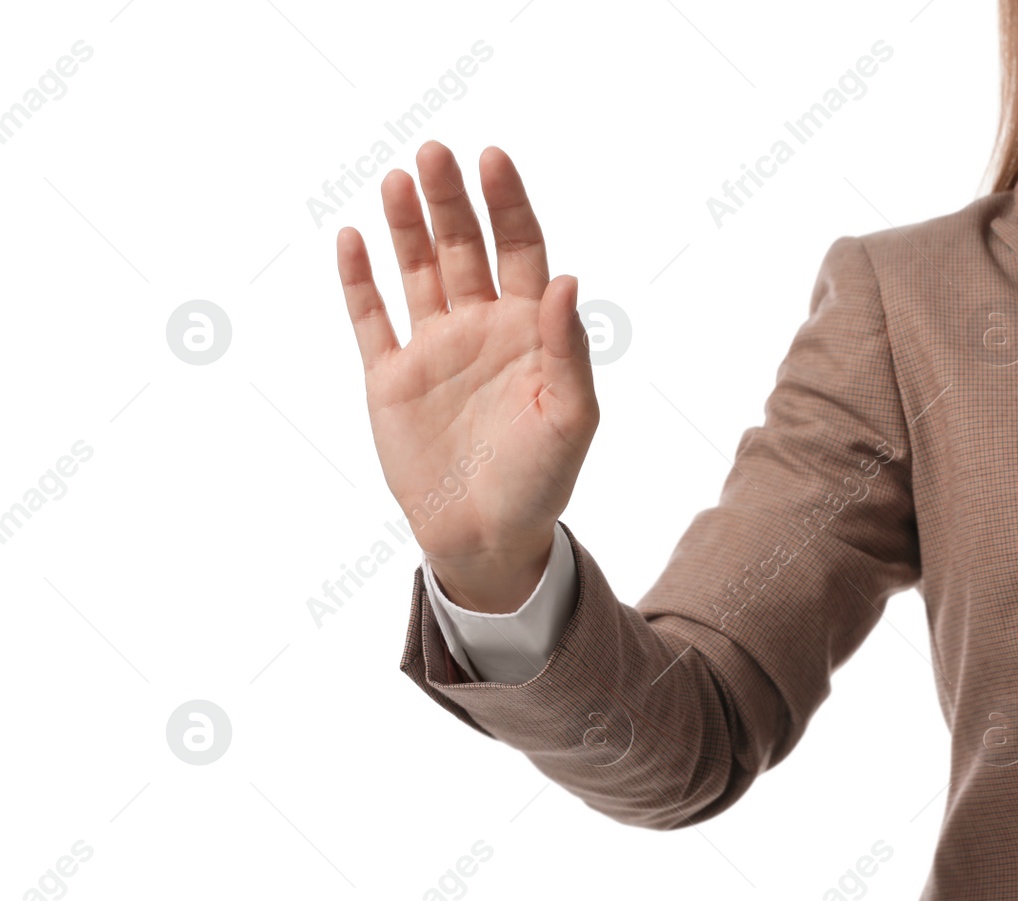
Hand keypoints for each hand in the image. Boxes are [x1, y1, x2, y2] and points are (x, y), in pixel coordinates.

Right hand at [336, 141, 597, 612]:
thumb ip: (569, 350)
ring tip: (399, 178)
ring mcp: (433, 348)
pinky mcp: (390, 378)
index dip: (509, 204)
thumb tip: (566, 280)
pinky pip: (371, 318)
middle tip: (436, 152)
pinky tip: (353, 238)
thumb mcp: (571, 418)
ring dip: (408, 224)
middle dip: (452, 200)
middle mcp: (481, 327)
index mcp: (531, 330)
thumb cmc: (541, 480)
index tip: (493, 159)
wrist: (487, 537)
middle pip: (464, 247)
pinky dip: (360, 280)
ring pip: (417, 270)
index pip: (521, 249)